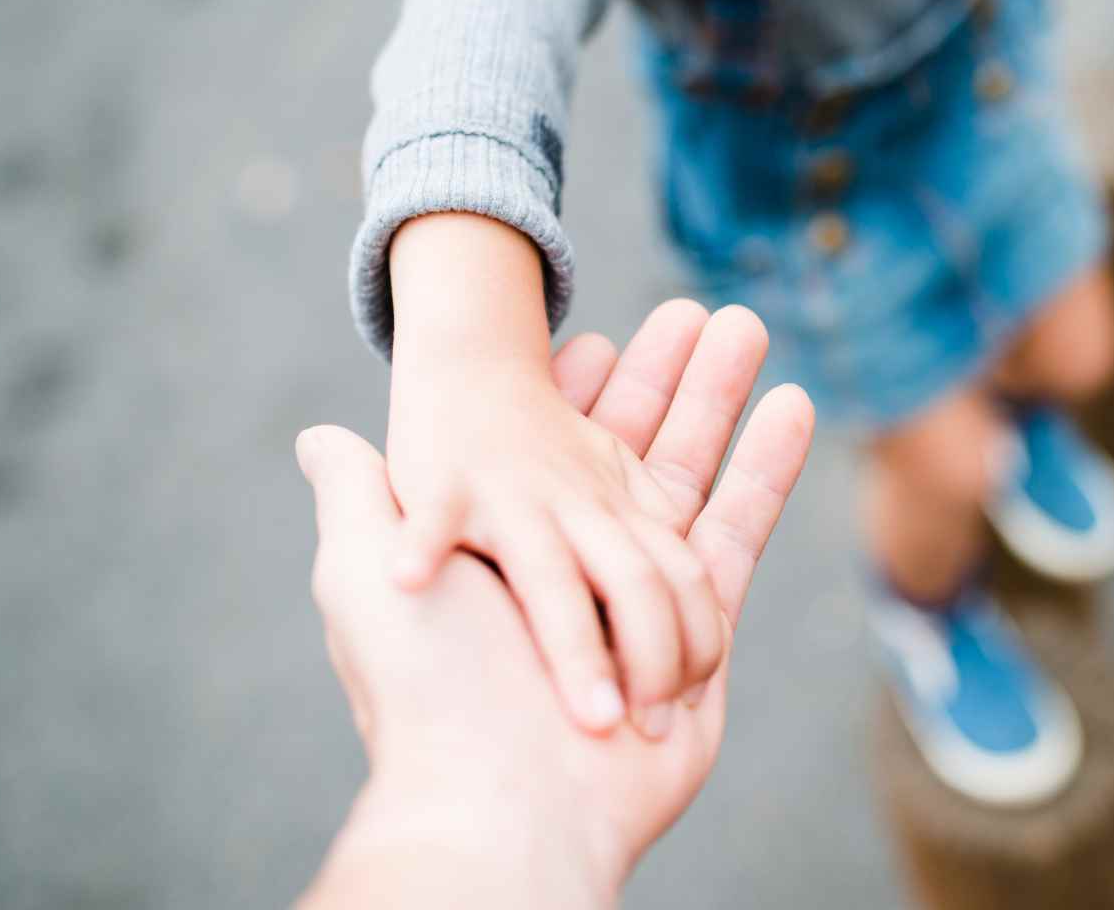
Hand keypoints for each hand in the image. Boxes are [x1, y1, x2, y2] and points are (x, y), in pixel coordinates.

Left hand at [299, 308, 813, 905]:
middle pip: (632, 453)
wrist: (501, 803)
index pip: (546, 450)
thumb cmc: (428, 688)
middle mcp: (574, 570)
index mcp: (504, 550)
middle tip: (704, 309)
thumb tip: (319, 438)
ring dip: (721, 401)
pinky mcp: (699, 635)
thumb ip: (360, 500)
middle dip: (669, 380)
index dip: (575, 392)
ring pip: (689, 480)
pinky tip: (794, 405)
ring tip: (750, 325)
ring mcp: (639, 603)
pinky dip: (766, 469)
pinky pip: (737, 536)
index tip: (598, 337)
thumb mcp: (362, 578)